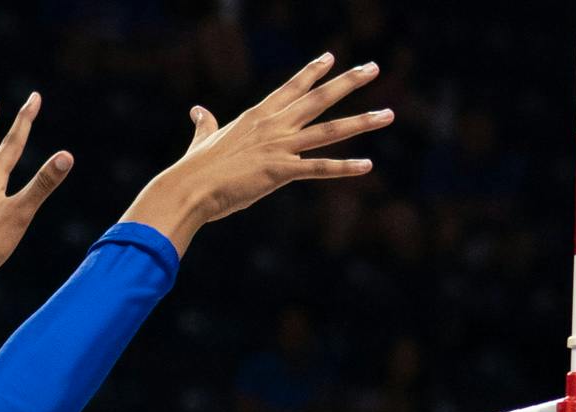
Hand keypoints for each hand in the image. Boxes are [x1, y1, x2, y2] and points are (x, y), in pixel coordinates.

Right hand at [126, 54, 391, 253]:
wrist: (187, 189)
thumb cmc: (193, 169)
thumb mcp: (202, 140)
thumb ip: (205, 124)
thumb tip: (196, 110)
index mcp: (256, 117)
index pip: (290, 88)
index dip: (312, 72)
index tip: (331, 57)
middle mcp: (273, 126)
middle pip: (318, 98)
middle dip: (349, 81)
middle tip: (374, 67)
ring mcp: (279, 147)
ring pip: (329, 130)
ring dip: (362, 121)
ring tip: (388, 115)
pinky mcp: (280, 171)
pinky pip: (319, 168)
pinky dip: (344, 168)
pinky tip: (367, 165)